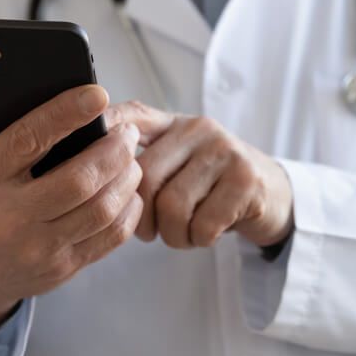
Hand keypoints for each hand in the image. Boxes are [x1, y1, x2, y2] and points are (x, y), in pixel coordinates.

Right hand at [0, 78, 142, 336]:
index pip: (29, 140)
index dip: (67, 114)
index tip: (98, 95)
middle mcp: (11, 216)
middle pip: (79, 180)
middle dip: (114, 150)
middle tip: (127, 132)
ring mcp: (39, 247)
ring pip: (101, 210)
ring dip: (126, 178)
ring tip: (131, 158)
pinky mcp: (62, 267)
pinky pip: (109, 238)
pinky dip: (129, 210)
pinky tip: (130, 191)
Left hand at [104, 102, 292, 248]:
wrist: (272, 195)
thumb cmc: (211, 186)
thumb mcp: (179, 164)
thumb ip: (142, 161)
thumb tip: (87, 177)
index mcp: (173, 124)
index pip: (131, 116)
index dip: (104, 130)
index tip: (83, 156)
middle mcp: (198, 129)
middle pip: (145, 177)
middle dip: (142, 217)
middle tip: (150, 231)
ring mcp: (225, 151)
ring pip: (173, 205)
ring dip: (172, 234)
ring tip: (183, 233)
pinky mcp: (247, 179)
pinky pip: (203, 223)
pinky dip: (198, 239)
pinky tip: (206, 233)